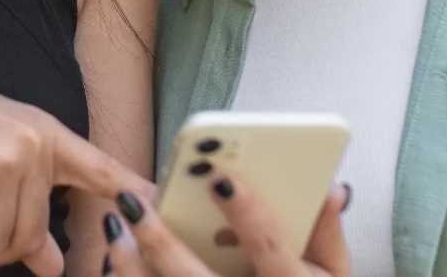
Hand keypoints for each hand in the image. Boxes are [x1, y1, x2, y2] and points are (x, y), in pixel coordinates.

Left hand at [101, 176, 350, 276]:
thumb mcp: (333, 273)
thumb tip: (333, 187)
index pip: (270, 250)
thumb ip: (327, 231)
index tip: (221, 179)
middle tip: (134, 204)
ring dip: (134, 267)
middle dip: (163, 244)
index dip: (247, 215)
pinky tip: (113, 256)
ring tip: (114, 228)